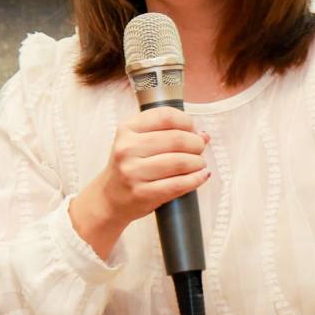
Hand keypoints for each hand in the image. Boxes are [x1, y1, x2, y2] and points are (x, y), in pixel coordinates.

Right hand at [70, 107, 209, 258]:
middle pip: (176, 139)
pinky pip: (178, 184)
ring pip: (179, 162)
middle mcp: (127, 148)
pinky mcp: (142, 193)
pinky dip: (196, 179)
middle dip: (196, 143)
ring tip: (200, 164)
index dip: (186, 121)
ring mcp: (133, 172)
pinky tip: (201, 176)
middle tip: (200, 148)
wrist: (110, 198)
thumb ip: (168, 133)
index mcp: (127, 129)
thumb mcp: (138, 141)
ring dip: (198, 162)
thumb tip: (203, 135)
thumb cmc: (130, 166)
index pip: (166, 116)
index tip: (193, 129)